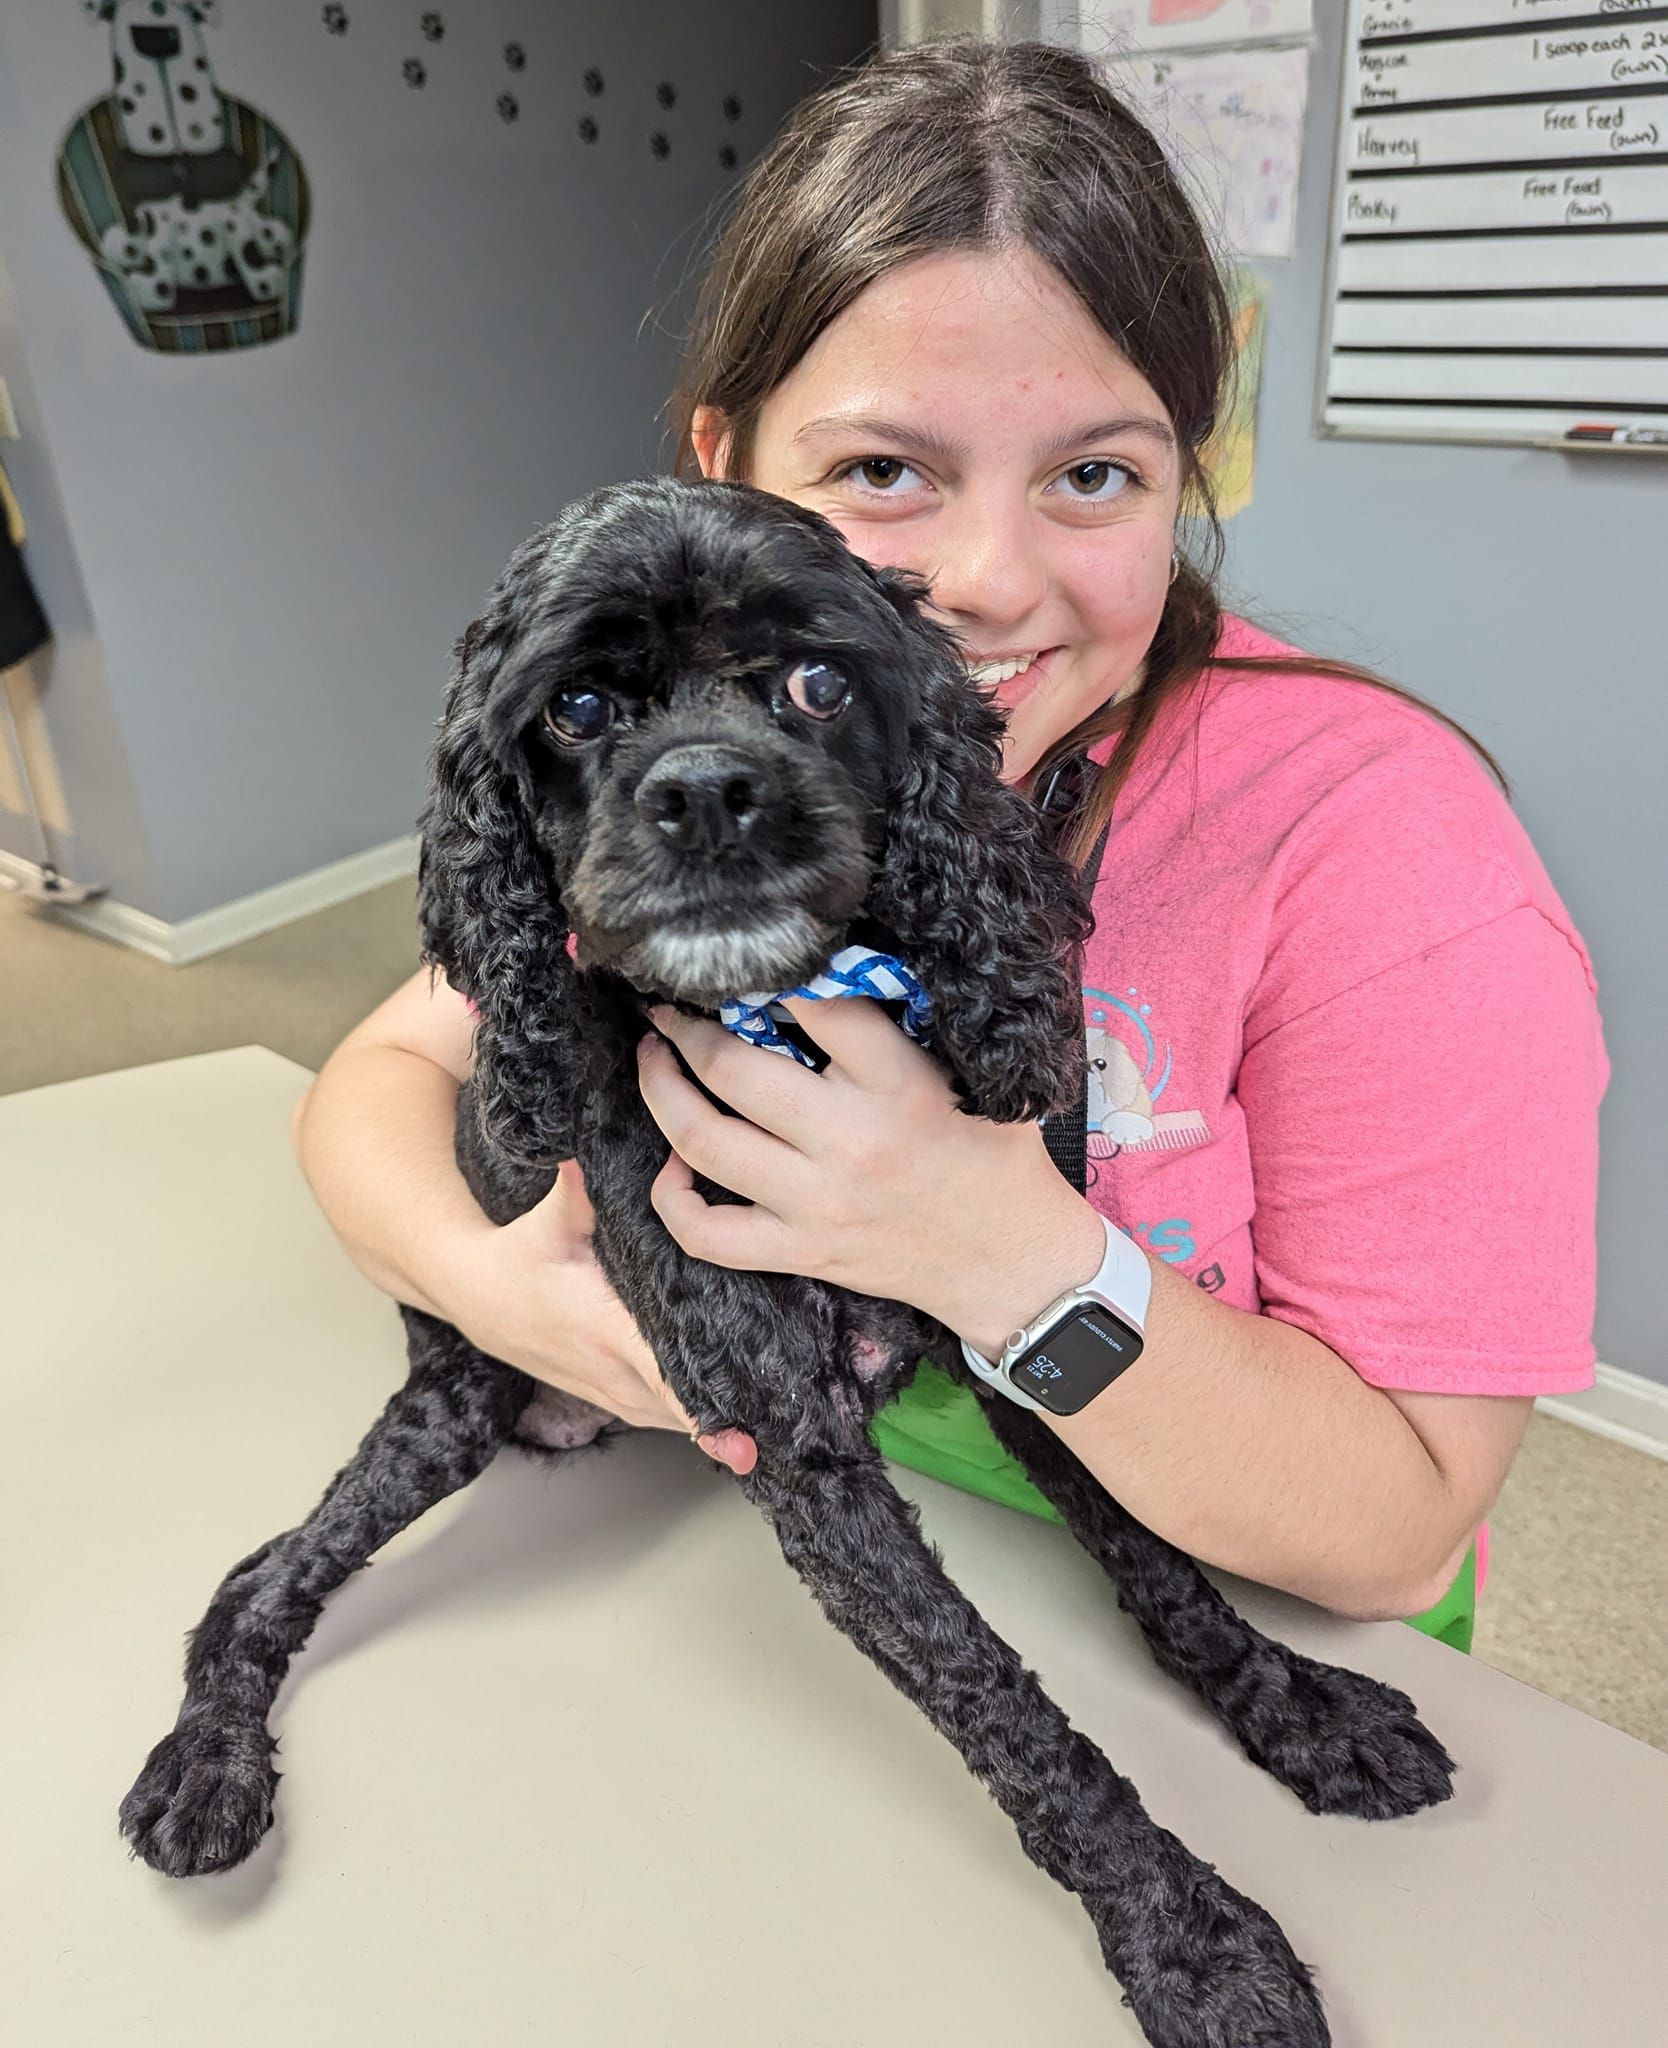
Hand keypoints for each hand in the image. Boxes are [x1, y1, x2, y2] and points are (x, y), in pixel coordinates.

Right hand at [440, 1160, 757, 1474]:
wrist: (483, 1301)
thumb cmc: (521, 1259)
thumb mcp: (545, 1224)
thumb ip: (573, 1194)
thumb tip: (581, 1158)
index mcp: (604, 1331)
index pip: (663, 1378)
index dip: (704, 1410)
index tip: (743, 1436)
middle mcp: (613, 1373)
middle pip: (684, 1410)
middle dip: (735, 1417)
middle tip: (788, 1420)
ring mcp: (616, 1394)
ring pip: (680, 1419)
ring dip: (722, 1416)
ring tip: (777, 1413)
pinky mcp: (619, 1400)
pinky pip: (668, 1415)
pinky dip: (700, 1412)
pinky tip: (739, 1401)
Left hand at [636, 999, 1104, 1357]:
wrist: (1013, 1262)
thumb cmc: (995, 1155)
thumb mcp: (970, 1072)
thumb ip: (903, 1026)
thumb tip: (824, 970)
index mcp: (899, 1086)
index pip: (816, 1006)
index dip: (767, 974)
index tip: (739, 960)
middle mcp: (849, 1142)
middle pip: (734, 1069)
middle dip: (686, 1028)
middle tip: (668, 1006)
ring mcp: (816, 1203)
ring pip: (701, 1141)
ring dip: (662, 1091)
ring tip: (653, 1059)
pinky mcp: (800, 1251)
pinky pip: (706, 1233)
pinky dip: (672, 1198)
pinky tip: (672, 1164)